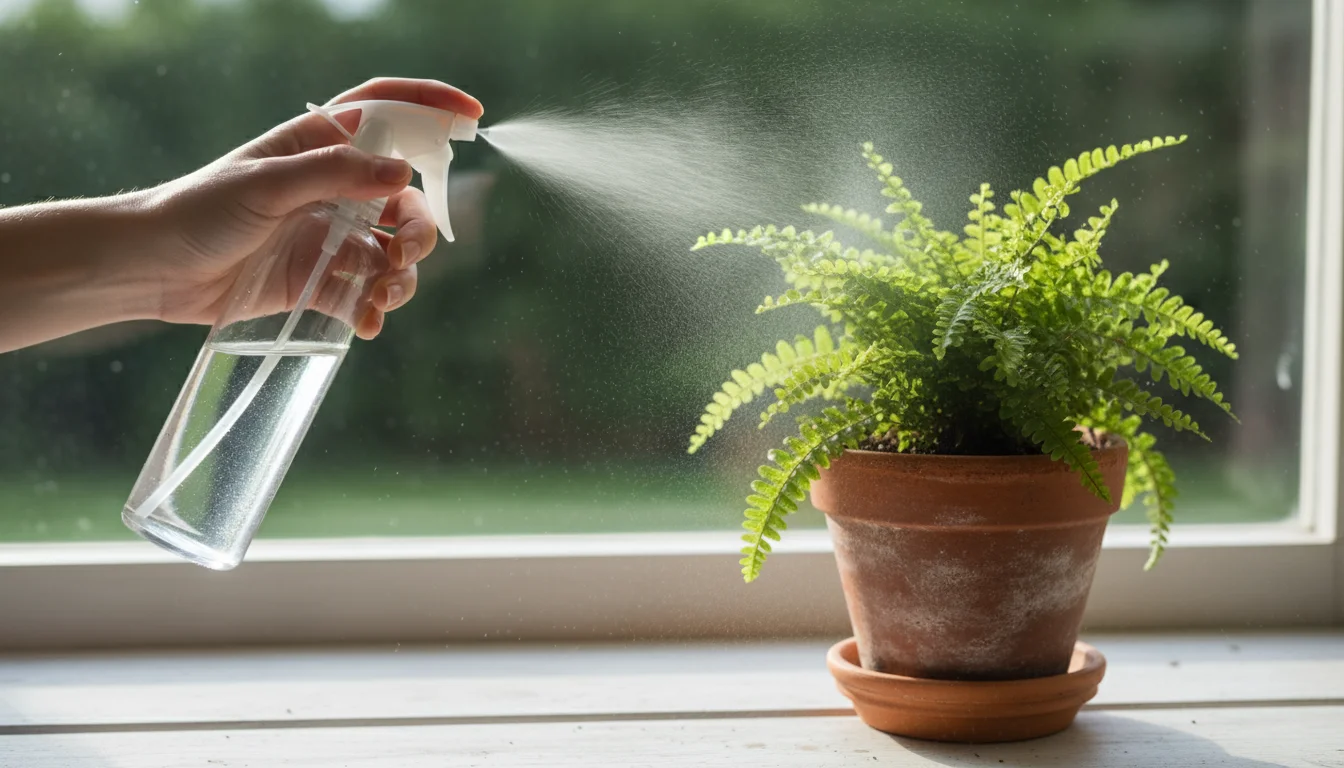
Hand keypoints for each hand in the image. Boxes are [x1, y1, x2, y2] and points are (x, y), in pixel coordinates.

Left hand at [144, 77, 483, 338]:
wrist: (153, 269)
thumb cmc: (198, 211)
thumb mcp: (266, 183)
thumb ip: (335, 174)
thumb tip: (404, 172)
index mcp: (321, 146)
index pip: (388, 111)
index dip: (432, 107)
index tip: (472, 120)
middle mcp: (335, 189)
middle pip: (408, 197)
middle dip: (420, 228)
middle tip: (404, 254)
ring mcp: (331, 237)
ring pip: (396, 252)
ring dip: (402, 277)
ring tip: (379, 298)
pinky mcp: (321, 281)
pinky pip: (368, 293)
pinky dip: (375, 309)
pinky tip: (364, 322)